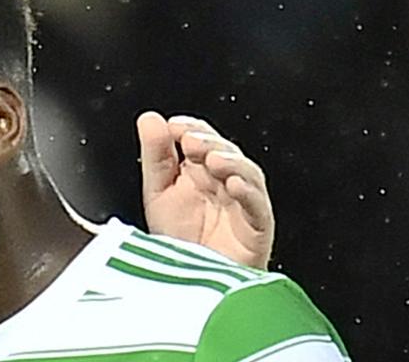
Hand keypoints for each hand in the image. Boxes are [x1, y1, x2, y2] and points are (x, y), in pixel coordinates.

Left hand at [137, 111, 273, 268]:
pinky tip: (234, 184)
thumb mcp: (158, 193)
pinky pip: (259, 207)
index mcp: (200, 173)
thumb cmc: (179, 246)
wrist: (190, 290)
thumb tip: (149, 119)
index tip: (174, 126)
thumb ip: (155, 156)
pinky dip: (249, 192)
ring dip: (231, 161)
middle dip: (208, 142)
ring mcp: (242, 205)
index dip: (191, 127)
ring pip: (247, 173)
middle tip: (190, 140)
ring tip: (212, 158)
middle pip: (225, 151)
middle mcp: (223, 184)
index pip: (201, 138)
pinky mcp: (256, 229)